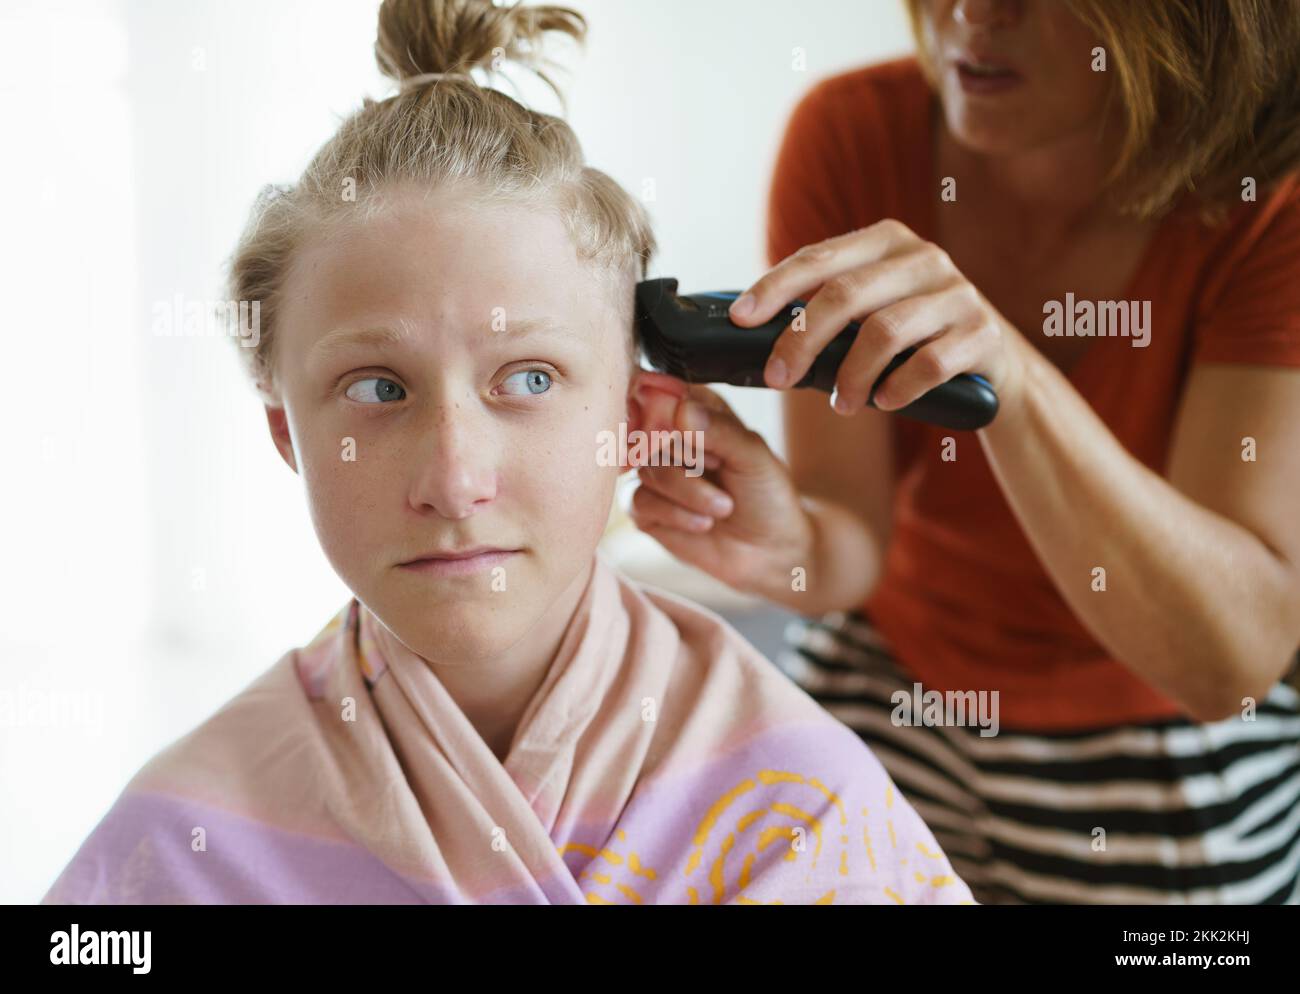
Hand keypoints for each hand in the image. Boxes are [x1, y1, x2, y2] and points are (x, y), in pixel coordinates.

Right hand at [625, 370, 815, 597]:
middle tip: (720, 472)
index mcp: (696, 411)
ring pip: (647, 470)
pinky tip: (703, 523)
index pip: (663, 394)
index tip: (700, 439)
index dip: (673, 414)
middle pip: (650, 433)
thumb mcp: (754, 456)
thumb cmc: (766, 495)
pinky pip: (640, 501)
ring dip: (689, 491)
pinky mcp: (646, 508)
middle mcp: (670, 439)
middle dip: (689, 459)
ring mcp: (655, 474)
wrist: (770, 550)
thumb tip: (681, 410)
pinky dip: (675, 513)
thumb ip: (719, 430)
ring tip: (723, 507)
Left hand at [729, 218, 1027, 417]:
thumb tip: (750, 329)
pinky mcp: (982, 334)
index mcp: (886, 241)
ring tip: (839, 406)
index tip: (740, 319)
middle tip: (778, 377)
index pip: (818, 257)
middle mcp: (924, 258)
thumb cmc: (912, 337)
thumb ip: (826, 307)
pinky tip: (883, 403)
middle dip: (801, 340)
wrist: (994, 364)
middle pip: (846, 295)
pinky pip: (929, 364)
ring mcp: (958, 294)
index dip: (775, 287)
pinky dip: (897, 389)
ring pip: (884, 332)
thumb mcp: (872, 309)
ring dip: (850, 376)